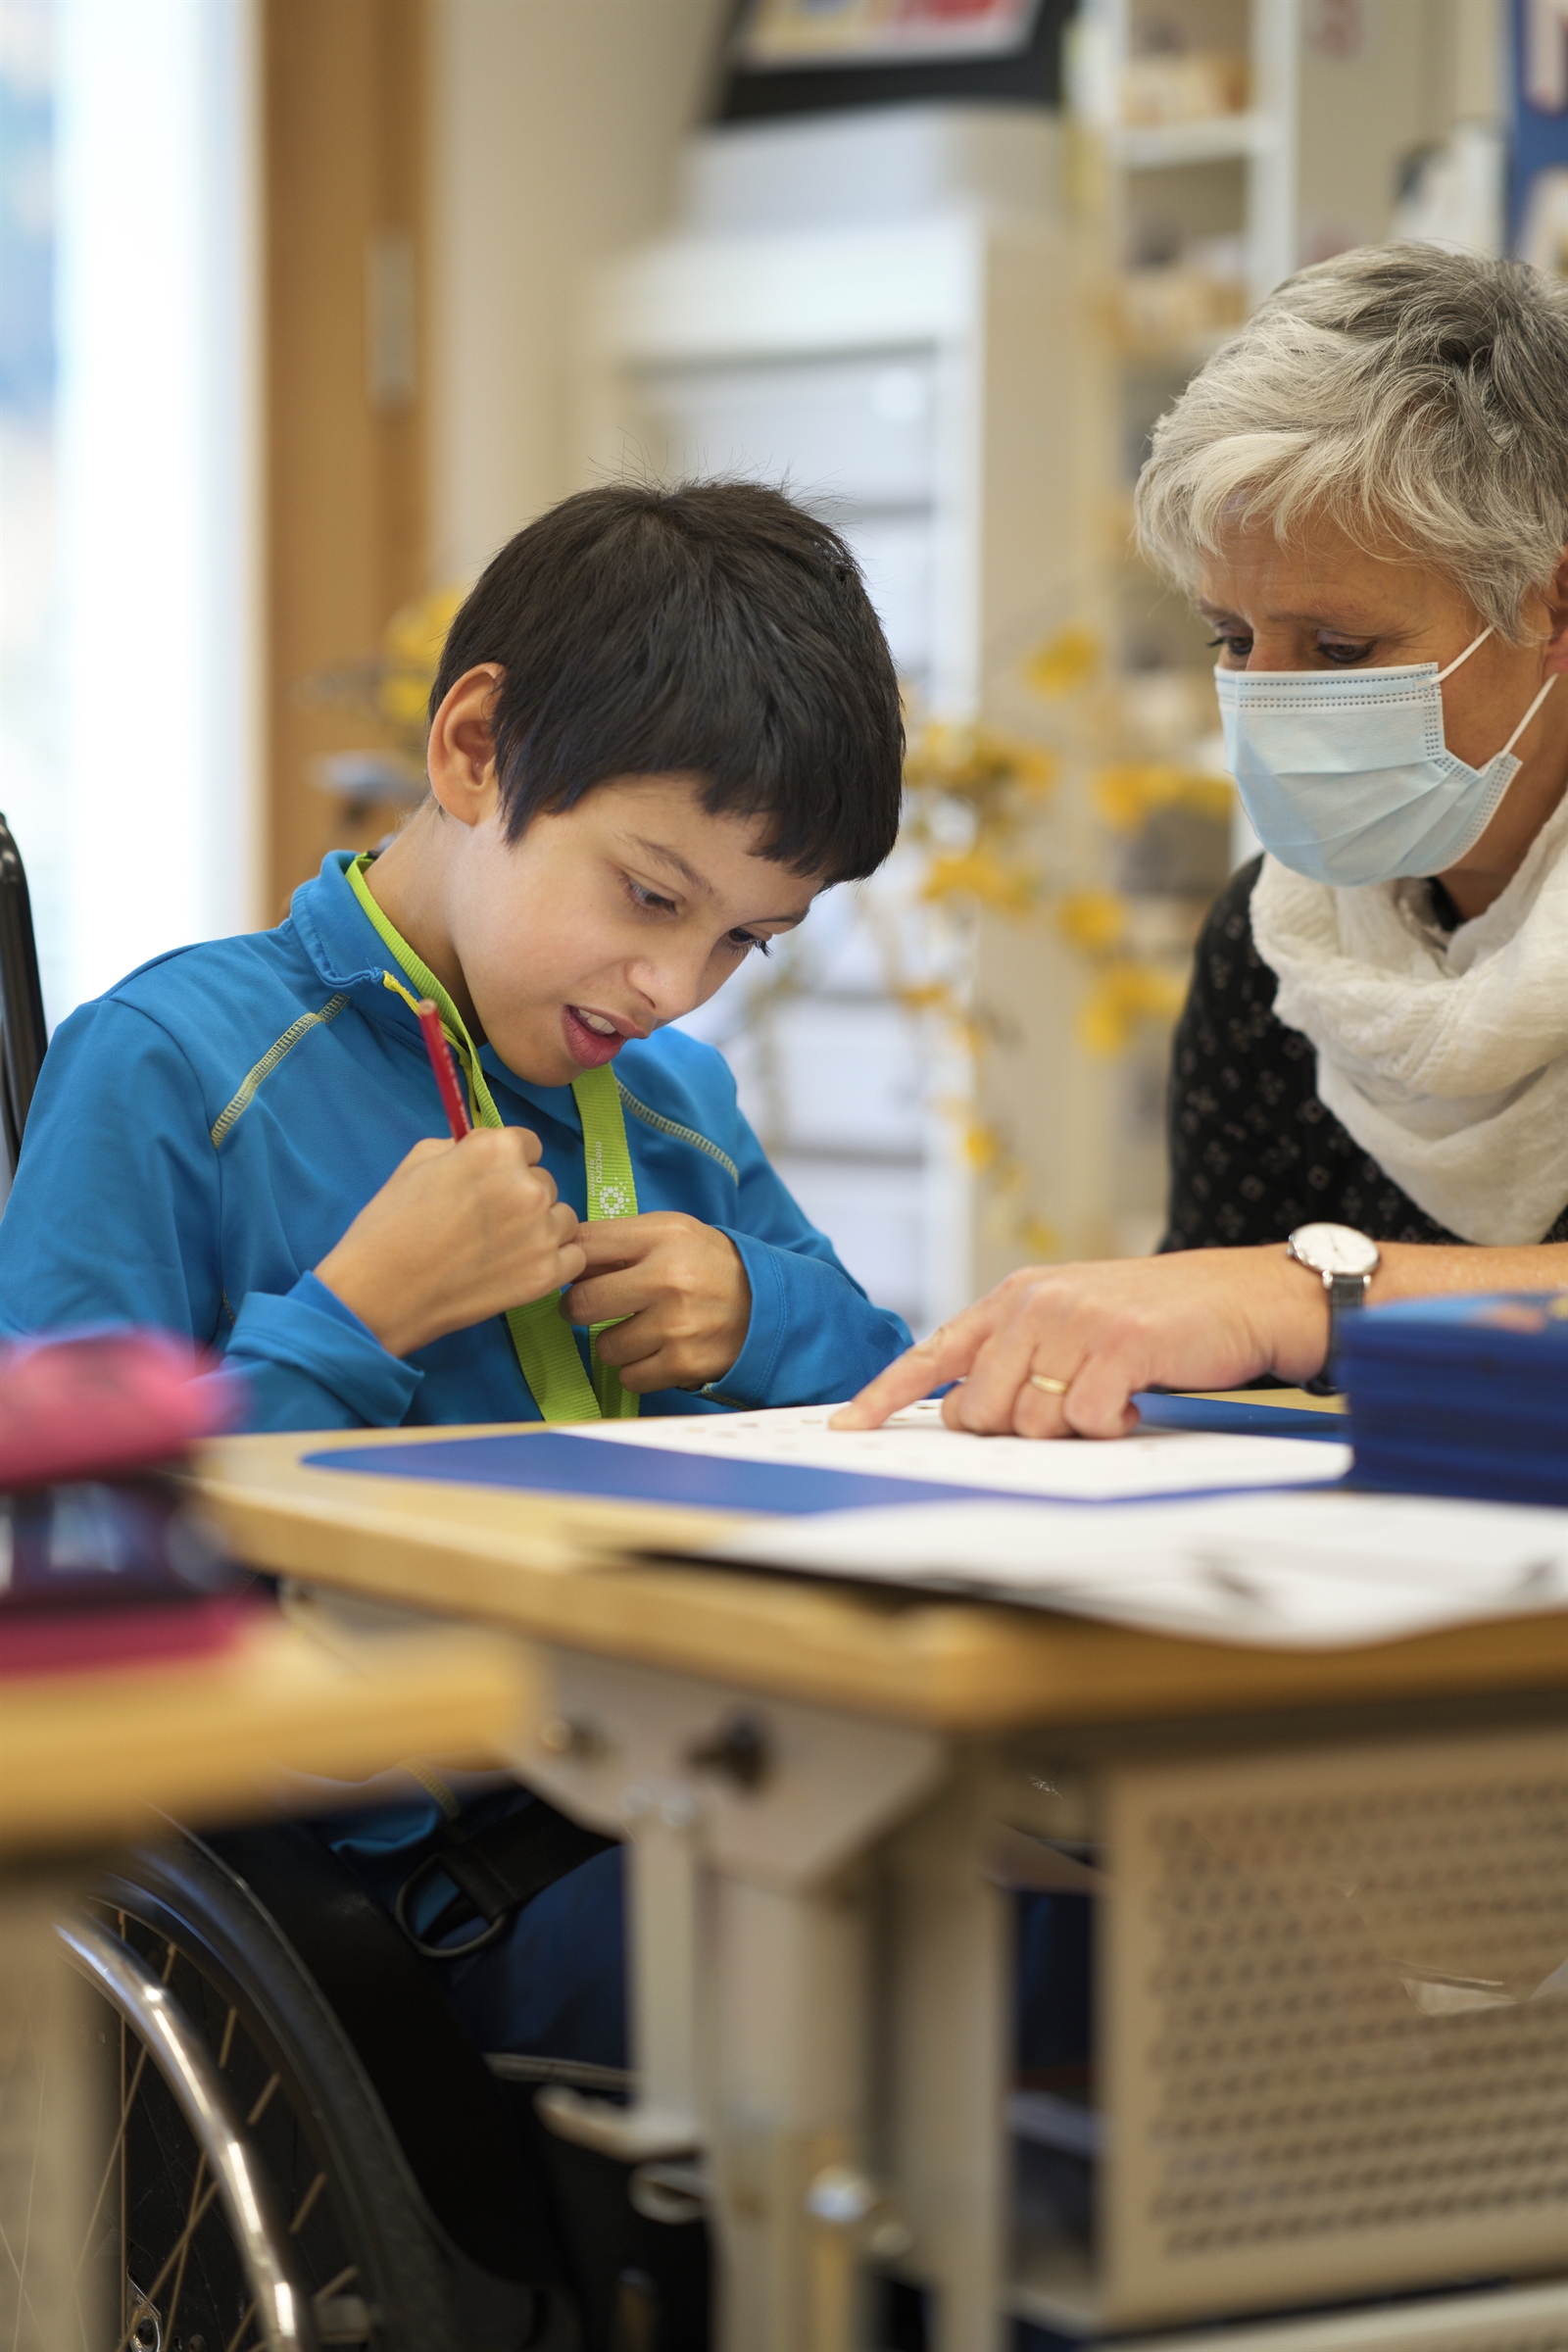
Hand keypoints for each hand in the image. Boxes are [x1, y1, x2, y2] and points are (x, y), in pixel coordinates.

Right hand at [316, 1129, 584, 1358]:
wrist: (380, 1291)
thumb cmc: (390, 1223)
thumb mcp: (419, 1161)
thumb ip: (464, 1147)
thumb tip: (486, 1150)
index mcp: (498, 1150)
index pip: (528, 1145)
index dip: (508, 1164)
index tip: (488, 1185)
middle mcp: (530, 1186)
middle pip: (545, 1182)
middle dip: (522, 1197)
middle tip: (486, 1223)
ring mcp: (542, 1232)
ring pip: (562, 1219)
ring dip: (541, 1229)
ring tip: (502, 1248)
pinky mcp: (547, 1274)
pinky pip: (572, 1257)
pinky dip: (552, 1262)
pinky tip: (520, 1268)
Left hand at [560, 1213, 751, 1393]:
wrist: (769, 1306)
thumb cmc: (708, 1266)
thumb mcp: (672, 1234)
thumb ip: (621, 1240)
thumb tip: (565, 1264)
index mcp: (663, 1236)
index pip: (585, 1246)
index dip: (571, 1263)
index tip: (575, 1274)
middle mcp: (668, 1279)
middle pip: (582, 1302)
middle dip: (579, 1309)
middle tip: (591, 1308)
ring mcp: (676, 1325)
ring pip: (604, 1347)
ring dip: (615, 1344)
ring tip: (639, 1331)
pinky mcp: (684, 1363)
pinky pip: (629, 1377)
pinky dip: (637, 1370)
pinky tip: (656, 1352)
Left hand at [830, 1245, 1330, 1438]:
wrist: (1243, 1296)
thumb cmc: (1159, 1319)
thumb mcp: (1074, 1320)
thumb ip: (1020, 1355)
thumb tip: (973, 1416)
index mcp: (1015, 1298)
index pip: (934, 1352)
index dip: (886, 1394)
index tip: (847, 1427)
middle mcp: (1035, 1304)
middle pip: (978, 1410)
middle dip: (1014, 1430)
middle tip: (1064, 1411)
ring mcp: (1075, 1321)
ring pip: (1028, 1422)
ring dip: (1068, 1431)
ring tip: (1106, 1399)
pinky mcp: (1118, 1345)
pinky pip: (1083, 1421)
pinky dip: (1108, 1429)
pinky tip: (1132, 1405)